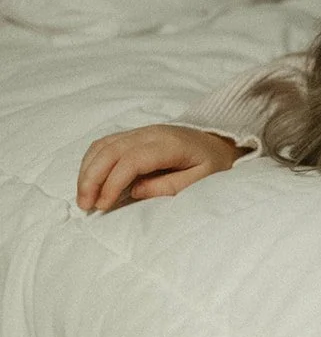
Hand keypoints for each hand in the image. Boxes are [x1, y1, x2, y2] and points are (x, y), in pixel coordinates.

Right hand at [76, 125, 242, 212]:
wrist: (220, 141)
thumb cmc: (213, 162)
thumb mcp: (203, 178)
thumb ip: (171, 186)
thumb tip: (135, 191)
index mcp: (169, 144)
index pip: (130, 160)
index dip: (112, 183)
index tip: (103, 206)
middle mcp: (151, 133)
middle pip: (110, 150)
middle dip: (91, 179)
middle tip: (85, 205)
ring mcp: (141, 131)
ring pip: (102, 145)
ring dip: (87, 171)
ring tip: (84, 198)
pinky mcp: (134, 135)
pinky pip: (105, 144)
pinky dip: (92, 162)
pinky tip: (90, 182)